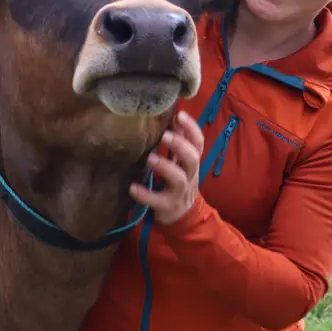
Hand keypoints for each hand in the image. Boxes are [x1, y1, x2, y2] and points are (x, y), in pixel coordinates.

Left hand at [129, 110, 203, 224]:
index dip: (192, 129)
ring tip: (150, 158)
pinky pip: (158, 201)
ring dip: (165, 167)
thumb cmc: (179, 182)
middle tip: (165, 136)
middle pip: (192, 158)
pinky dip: (145, 194)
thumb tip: (174, 118)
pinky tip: (133, 188)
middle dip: (180, 145)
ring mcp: (180, 192)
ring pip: (178, 179)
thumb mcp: (182, 163)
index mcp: (192, 162)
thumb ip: (180, 143)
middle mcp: (189, 175)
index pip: (198, 143)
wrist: (183, 215)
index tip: (180, 115)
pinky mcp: (168, 206)